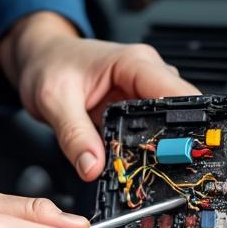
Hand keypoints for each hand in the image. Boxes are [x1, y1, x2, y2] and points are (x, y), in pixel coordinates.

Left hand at [0, 12, 200, 180]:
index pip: (177, 94)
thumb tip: (91, 167)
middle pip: (180, 113)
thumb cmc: (48, 64)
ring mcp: (144, 91)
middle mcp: (146, 74)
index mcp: (135, 63)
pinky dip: (145, 148)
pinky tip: (135, 160)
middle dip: (174, 143)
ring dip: (159, 147)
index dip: (187, 126)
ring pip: (169, 125)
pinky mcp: (136, 107)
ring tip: (144, 168)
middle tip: (159, 170)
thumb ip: (74, 135)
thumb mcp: (54, 100)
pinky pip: (151, 130)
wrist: (39, 56)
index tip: (182, 155)